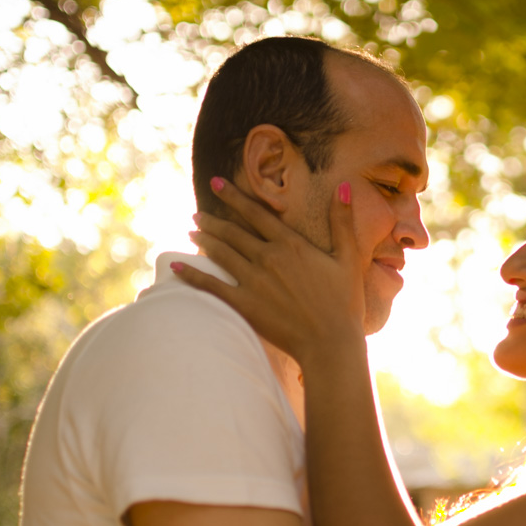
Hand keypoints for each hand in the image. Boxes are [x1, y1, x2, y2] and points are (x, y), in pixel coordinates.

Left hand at [175, 177, 365, 366]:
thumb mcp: (349, 258)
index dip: (234, 196)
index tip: (216, 184)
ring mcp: (254, 282)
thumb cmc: (343, 303)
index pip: (256, 213)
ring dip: (204, 240)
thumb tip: (345, 187)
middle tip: (197, 214)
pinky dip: (192, 275)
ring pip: (221, 254)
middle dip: (212, 220)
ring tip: (192, 231)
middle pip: (233, 233)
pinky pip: (212, 286)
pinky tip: (176, 267)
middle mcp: (268, 258)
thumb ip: (342, 221)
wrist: (330, 342)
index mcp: (291, 245)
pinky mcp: (245, 305)